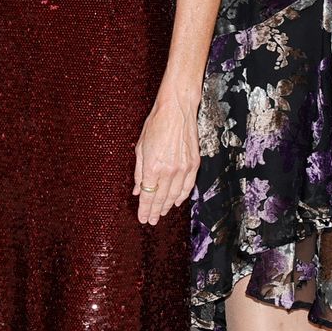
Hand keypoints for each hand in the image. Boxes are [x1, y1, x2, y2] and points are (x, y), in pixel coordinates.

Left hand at [133, 86, 199, 224]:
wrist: (177, 110)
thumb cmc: (156, 124)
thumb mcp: (140, 146)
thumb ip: (139, 171)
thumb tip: (137, 190)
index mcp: (153, 166)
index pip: (148, 195)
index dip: (145, 209)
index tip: (142, 219)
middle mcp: (169, 170)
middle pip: (161, 198)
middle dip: (155, 212)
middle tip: (151, 221)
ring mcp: (183, 168)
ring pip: (175, 195)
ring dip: (167, 206)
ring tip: (161, 214)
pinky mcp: (194, 164)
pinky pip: (188, 186)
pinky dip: (182, 196)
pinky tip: (176, 202)